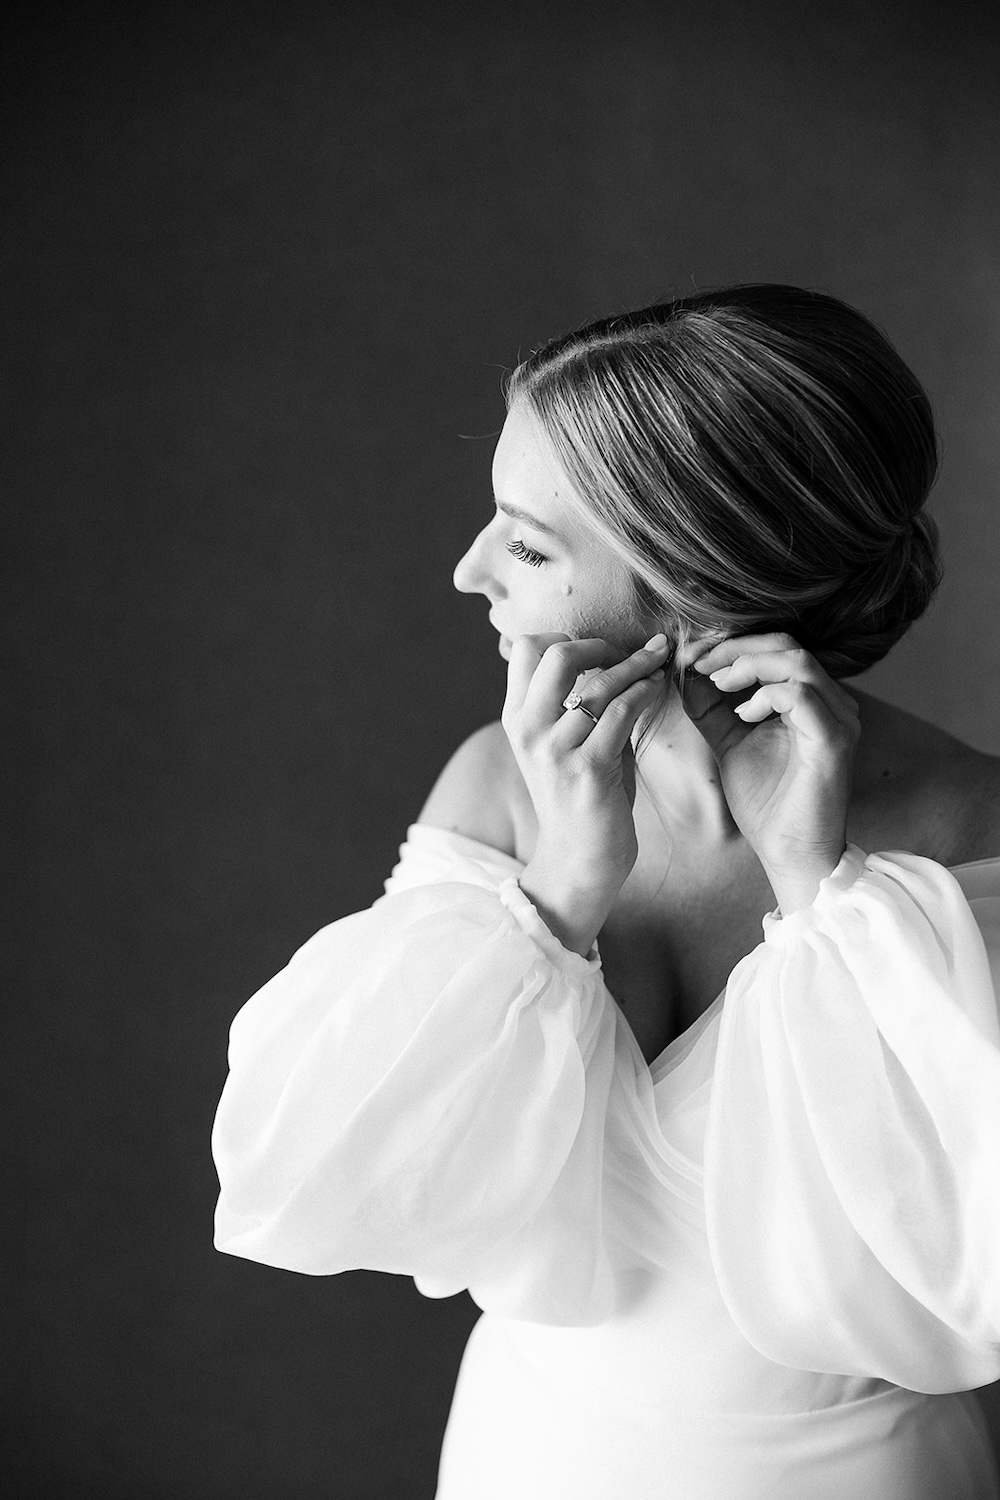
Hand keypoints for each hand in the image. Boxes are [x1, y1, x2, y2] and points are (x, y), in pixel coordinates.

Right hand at [502, 631, 669, 953]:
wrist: (578, 861)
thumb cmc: (580, 798)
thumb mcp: (562, 744)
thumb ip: (574, 702)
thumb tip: (612, 657)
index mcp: (515, 718)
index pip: (524, 648)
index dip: (564, 636)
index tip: (598, 648)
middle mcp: (528, 730)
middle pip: (556, 653)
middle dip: (600, 643)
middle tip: (629, 651)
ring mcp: (555, 751)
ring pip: (598, 683)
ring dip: (637, 664)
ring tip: (659, 658)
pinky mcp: (588, 770)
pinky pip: (622, 712)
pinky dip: (645, 690)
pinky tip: (658, 686)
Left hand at [683, 633, 859, 913]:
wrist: (788, 852)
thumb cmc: (766, 802)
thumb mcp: (729, 741)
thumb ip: (711, 706)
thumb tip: (686, 670)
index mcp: (811, 698)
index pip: (776, 646)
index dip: (730, 644)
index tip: (692, 657)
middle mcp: (832, 702)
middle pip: (786, 643)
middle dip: (735, 647)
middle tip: (699, 664)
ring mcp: (838, 718)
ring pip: (796, 661)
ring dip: (748, 665)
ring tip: (719, 685)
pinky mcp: (833, 740)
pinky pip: (801, 695)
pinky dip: (765, 696)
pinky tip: (743, 716)